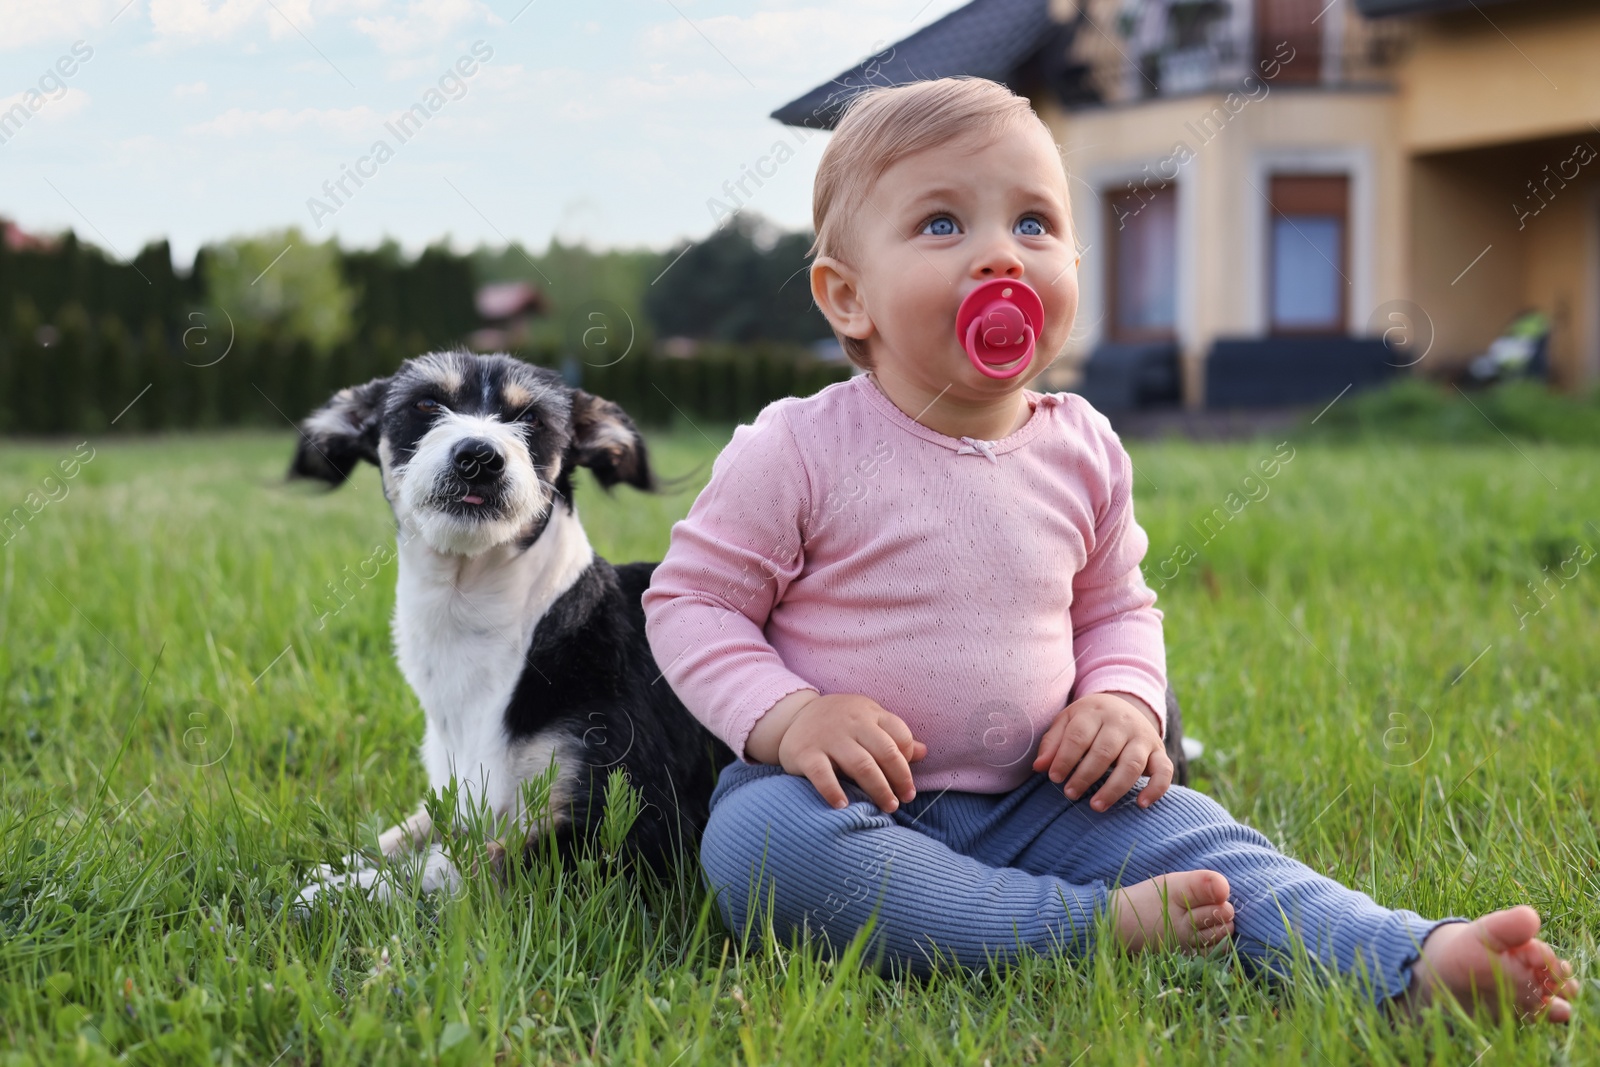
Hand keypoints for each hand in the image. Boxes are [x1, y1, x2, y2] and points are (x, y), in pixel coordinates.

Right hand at [746, 691, 926, 811]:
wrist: (792, 715)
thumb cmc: (839, 722)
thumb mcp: (867, 721)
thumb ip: (893, 736)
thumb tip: (923, 752)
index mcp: (870, 713)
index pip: (900, 735)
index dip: (908, 762)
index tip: (907, 783)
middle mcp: (852, 723)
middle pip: (885, 752)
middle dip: (899, 779)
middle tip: (903, 800)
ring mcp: (828, 738)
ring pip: (861, 765)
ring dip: (878, 789)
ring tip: (887, 807)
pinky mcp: (805, 753)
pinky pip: (822, 774)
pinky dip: (834, 791)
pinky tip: (844, 806)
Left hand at [1031, 692, 1171, 810]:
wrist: (1124, 705)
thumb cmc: (1088, 720)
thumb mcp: (1067, 722)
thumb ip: (1052, 743)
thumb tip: (1039, 767)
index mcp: (1095, 712)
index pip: (1079, 736)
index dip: (1065, 759)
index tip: (1054, 778)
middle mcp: (1122, 723)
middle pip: (1104, 752)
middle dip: (1085, 775)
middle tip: (1070, 794)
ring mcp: (1143, 737)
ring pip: (1132, 764)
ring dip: (1114, 788)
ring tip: (1095, 805)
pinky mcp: (1159, 752)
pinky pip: (1164, 771)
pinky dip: (1156, 789)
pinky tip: (1141, 804)